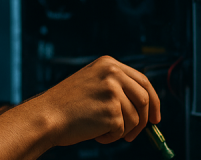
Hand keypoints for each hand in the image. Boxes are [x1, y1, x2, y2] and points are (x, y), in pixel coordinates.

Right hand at [41, 55, 161, 145]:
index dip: (153, 100)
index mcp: (109, 63)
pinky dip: (111, 137)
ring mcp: (113, 91)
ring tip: (100, 130)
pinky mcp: (111, 110)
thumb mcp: (93, 84)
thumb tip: (145, 108)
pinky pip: (122, 130)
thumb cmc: (66, 106)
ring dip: (122, 131)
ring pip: (136, 118)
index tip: (155, 117)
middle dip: (145, 119)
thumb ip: (116, 88)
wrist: (45, 116)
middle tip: (136, 134)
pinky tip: (94, 133)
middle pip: (145, 98)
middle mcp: (113, 73)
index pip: (142, 81)